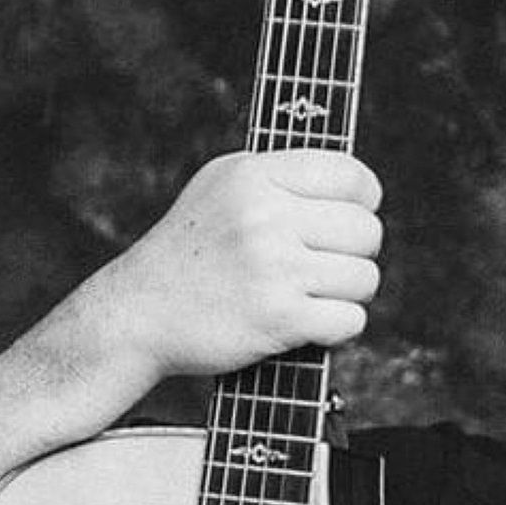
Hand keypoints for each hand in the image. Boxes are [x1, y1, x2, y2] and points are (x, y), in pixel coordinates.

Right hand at [67, 149, 383, 382]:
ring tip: (313, 295)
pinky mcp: (279, 317)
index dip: (364, 200)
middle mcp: (265, 215)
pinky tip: (308, 323)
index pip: (351, 175)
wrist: (138, 313)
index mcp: (254, 176)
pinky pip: (351, 320)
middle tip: (326, 266)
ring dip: (348, 295)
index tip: (350, 217)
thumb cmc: (190, 251)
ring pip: (365, 278)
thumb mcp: (221, 186)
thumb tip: (358, 185)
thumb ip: (282, 177)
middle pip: (367, 230)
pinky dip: (338, 329)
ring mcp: (274, 266)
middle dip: (356, 254)